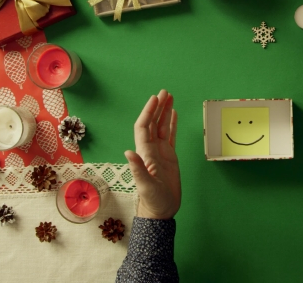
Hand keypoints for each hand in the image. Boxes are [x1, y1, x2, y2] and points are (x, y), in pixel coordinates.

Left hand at [125, 90, 180, 219]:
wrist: (161, 210)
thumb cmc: (153, 200)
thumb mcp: (145, 186)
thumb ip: (138, 169)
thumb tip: (128, 152)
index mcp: (144, 153)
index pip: (144, 127)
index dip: (148, 112)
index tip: (155, 99)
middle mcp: (151, 149)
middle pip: (153, 123)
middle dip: (157, 107)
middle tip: (164, 92)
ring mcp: (160, 152)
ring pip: (162, 127)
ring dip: (165, 112)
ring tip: (170, 97)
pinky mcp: (169, 157)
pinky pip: (170, 136)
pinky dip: (171, 124)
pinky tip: (174, 114)